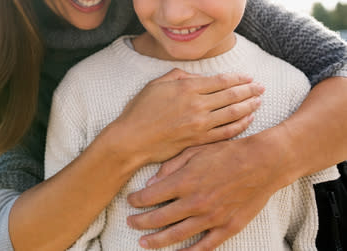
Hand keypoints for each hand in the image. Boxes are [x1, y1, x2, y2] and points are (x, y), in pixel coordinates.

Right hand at [112, 69, 263, 163]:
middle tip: (261, 87)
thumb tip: (197, 78)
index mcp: (187, 88)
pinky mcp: (199, 140)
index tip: (249, 77)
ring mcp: (199, 124)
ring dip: (249, 106)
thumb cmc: (140, 111)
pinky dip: (240, 125)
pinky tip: (247, 120)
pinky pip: (226, 132)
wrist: (132, 139)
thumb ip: (178, 76)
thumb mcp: (155, 85)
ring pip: (233, 113)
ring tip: (259, 101)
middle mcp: (197, 105)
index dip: (238, 78)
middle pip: (231, 95)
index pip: (221, 81)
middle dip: (249, 90)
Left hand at [126, 139, 278, 249]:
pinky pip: (205, 245)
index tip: (130, 201)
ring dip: (157, 240)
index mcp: (184, 182)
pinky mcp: (227, 227)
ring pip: (177, 235)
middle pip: (159, 218)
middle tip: (130, 223)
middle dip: (140, 222)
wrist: (262, 163)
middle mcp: (195, 202)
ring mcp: (211, 217)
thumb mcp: (194, 151)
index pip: (150, 196)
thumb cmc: (226, 153)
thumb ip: (170, 167)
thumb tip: (151, 183)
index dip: (136, 201)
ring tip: (144, 243)